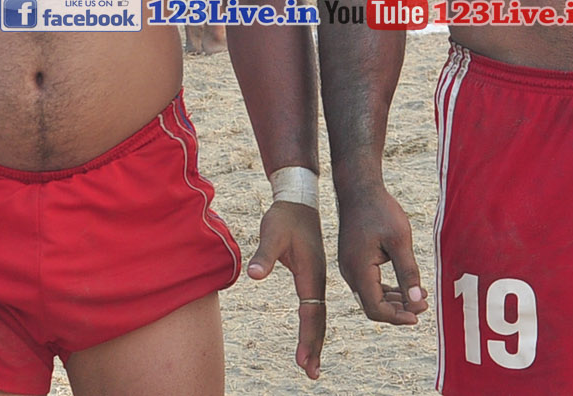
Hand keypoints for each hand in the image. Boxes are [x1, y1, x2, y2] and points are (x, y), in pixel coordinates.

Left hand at [248, 200, 326, 378]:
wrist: (298, 200)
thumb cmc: (284, 216)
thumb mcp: (272, 232)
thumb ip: (264, 254)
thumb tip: (254, 274)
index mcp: (312, 272)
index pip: (310, 311)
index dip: (307, 336)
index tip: (302, 359)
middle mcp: (318, 278)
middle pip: (318, 319)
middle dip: (315, 346)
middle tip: (311, 372)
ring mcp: (317, 278)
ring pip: (318, 315)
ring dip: (315, 340)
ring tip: (312, 365)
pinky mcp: (312, 276)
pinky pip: (314, 307)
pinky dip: (313, 326)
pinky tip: (309, 337)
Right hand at [335, 185, 427, 325]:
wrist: (359, 189)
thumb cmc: (380, 210)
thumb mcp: (400, 240)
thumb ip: (408, 272)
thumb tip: (417, 300)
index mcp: (358, 269)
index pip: (375, 309)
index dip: (398, 317)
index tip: (419, 314)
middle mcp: (349, 272)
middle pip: (372, 306)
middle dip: (398, 311)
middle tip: (424, 306)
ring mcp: (349, 267)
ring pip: (370, 297)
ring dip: (393, 301)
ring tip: (419, 298)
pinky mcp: (353, 261)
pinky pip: (368, 284)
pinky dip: (385, 290)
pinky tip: (404, 287)